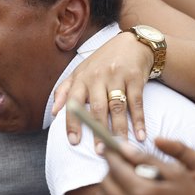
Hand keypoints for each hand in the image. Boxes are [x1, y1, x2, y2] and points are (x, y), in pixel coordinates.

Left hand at [53, 30, 152, 144]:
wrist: (131, 43)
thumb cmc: (102, 62)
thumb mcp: (80, 72)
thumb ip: (64, 91)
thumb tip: (53, 112)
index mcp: (82, 78)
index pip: (73, 102)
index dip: (72, 122)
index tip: (73, 142)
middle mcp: (98, 77)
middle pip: (97, 107)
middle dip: (98, 130)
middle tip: (100, 150)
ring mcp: (117, 77)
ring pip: (117, 107)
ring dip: (119, 129)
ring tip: (120, 147)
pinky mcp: (135, 78)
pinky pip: (136, 102)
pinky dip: (139, 120)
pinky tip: (140, 135)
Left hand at [97, 138, 194, 194]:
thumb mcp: (177, 174)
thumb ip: (147, 159)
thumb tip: (122, 147)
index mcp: (143, 193)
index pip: (114, 167)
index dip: (111, 154)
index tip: (110, 147)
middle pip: (105, 184)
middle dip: (111, 171)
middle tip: (122, 167)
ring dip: (111, 189)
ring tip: (127, 185)